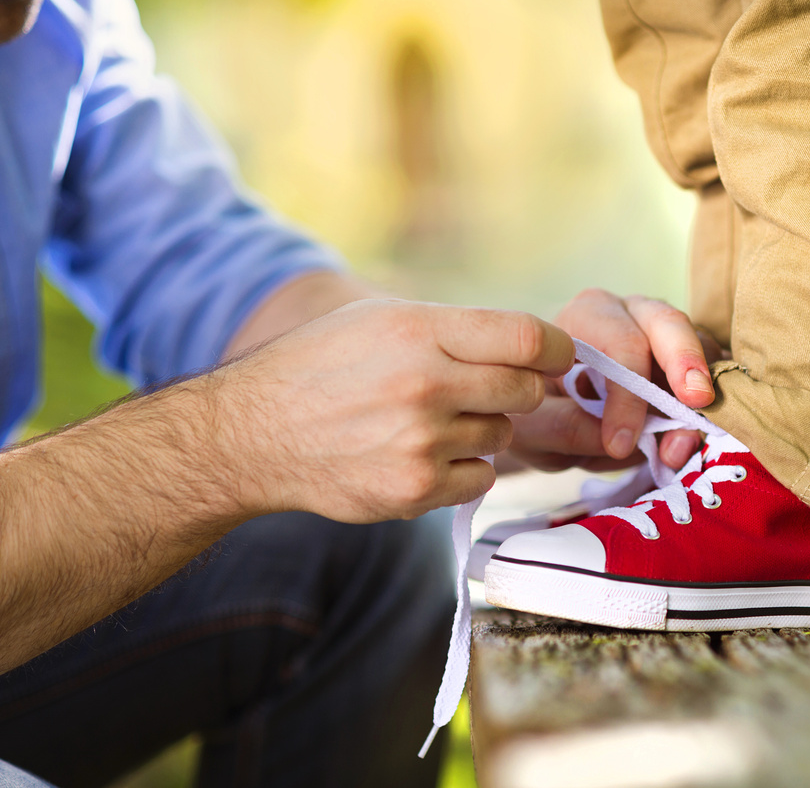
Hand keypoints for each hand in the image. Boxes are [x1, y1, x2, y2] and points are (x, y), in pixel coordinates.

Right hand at [219, 299, 573, 521]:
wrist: (253, 434)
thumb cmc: (321, 367)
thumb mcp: (379, 320)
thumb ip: (454, 329)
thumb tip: (535, 348)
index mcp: (418, 331)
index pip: (529, 339)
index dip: (556, 350)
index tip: (556, 358)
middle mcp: (425, 385)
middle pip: (526, 391)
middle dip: (516, 390)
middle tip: (479, 391)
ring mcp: (421, 442)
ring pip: (502, 435)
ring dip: (480, 429)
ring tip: (427, 422)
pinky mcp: (416, 489)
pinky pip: (481, 478)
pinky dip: (463, 469)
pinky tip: (421, 455)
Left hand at [508, 289, 724, 472]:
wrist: (548, 413)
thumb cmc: (537, 408)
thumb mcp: (531, 425)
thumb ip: (563, 427)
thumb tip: (619, 441)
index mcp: (587, 315)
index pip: (620, 344)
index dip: (628, 396)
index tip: (620, 445)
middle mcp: (632, 314)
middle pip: (669, 324)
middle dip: (686, 363)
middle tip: (696, 403)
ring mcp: (668, 337)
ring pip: (700, 351)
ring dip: (700, 401)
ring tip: (683, 448)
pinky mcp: (690, 364)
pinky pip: (714, 377)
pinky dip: (714, 407)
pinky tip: (701, 439)